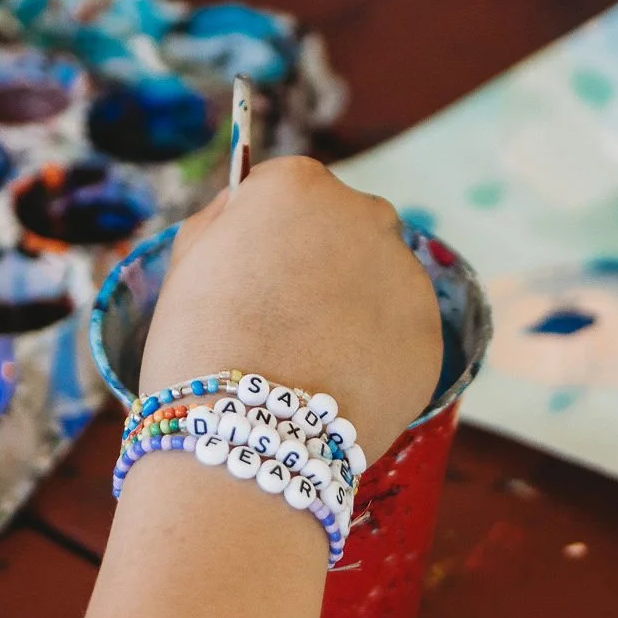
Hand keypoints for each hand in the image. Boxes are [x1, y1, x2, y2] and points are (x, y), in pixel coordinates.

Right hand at [139, 157, 443, 457]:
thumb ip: (227, 216)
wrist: (249, 431)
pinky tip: (337, 383)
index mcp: (300, 186)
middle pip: (347, 228)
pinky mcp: (429, 333)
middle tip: (286, 321)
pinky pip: (400, 333)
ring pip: (380, 280)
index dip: (269, 236)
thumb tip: (249, 203)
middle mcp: (365, 214)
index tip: (254, 274)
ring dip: (354, 308)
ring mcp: (405, 274)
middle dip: (324, 263)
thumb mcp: (189, 258)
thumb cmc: (200, 342)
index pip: (293, 192)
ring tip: (310, 360)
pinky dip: (377, 353)